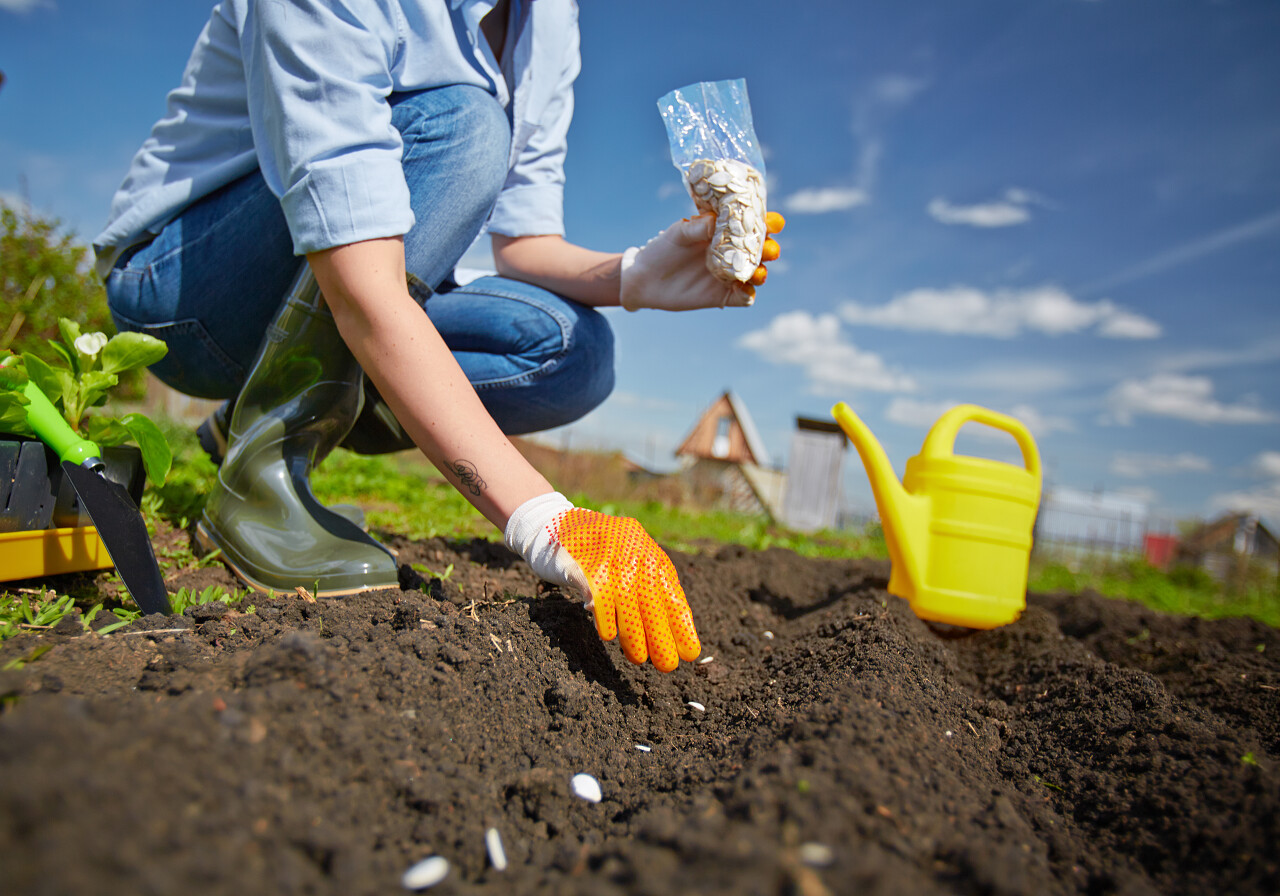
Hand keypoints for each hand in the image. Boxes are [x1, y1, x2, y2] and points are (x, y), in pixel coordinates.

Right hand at [505, 492, 700, 671]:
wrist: (551, 523)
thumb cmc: (594, 550)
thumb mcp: (626, 561)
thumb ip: (643, 588)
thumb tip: (665, 631)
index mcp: (648, 553)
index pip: (671, 593)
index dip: (681, 625)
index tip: (689, 652)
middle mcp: (634, 553)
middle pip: (652, 602)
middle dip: (661, 637)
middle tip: (668, 665)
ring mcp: (609, 557)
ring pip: (626, 604)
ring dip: (634, 635)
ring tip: (639, 659)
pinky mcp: (584, 564)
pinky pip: (598, 598)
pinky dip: (605, 619)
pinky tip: (609, 636)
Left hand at [619, 212, 784, 310]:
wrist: (645, 279)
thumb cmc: (663, 249)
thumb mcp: (679, 233)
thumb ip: (699, 227)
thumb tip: (716, 221)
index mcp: (726, 233)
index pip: (754, 227)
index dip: (767, 223)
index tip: (772, 222)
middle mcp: (733, 254)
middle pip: (761, 252)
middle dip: (768, 249)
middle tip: (767, 249)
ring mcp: (730, 276)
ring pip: (757, 274)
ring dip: (761, 272)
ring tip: (756, 271)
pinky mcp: (723, 296)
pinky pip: (744, 298)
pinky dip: (748, 294)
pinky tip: (744, 289)